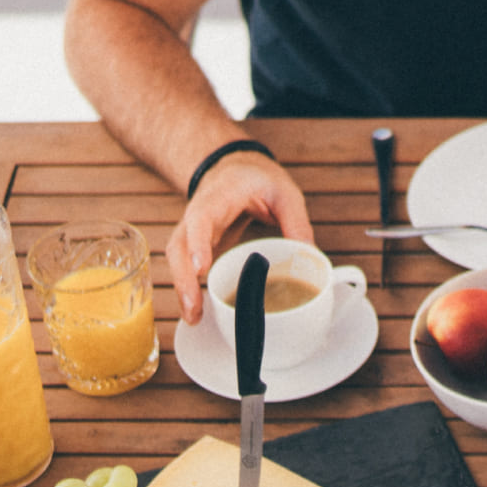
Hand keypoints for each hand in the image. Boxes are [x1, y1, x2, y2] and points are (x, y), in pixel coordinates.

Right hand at [169, 154, 314, 325]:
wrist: (232, 168)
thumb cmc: (256, 178)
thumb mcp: (284, 191)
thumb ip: (296, 221)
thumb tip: (309, 257)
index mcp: (218, 197)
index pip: (201, 220)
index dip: (199, 243)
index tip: (201, 268)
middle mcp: (197, 215)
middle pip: (179, 246)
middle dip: (184, 278)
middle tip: (194, 308)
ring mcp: (192, 231)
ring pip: (177, 259)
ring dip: (183, 288)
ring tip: (194, 318)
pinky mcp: (196, 246)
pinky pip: (185, 266)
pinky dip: (189, 288)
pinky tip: (198, 312)